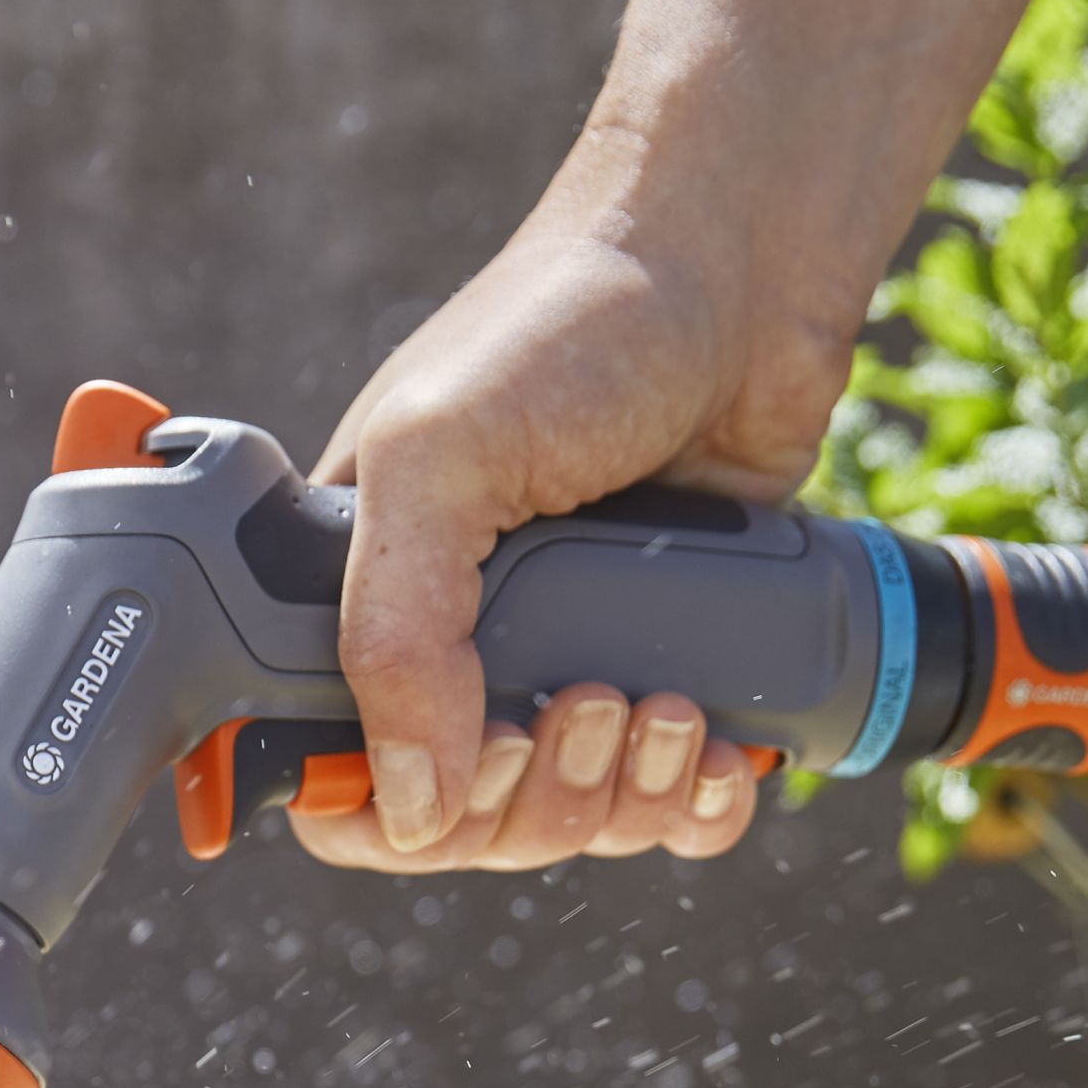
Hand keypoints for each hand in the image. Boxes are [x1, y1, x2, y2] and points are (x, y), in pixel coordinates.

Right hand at [288, 132, 857, 870]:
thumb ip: (395, 632)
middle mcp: (461, 640)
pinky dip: (698, 804)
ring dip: (625, 797)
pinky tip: (723, 754)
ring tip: (672, 707)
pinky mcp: (676, 658)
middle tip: (598, 702)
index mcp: (369, 592)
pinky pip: (671, 801)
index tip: (466, 763)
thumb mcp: (442, 459)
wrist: (747, 265)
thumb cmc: (573, 322)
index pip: (340, 772)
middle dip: (538, 796)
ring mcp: (572, 656)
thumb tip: (408, 806)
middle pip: (465, 821)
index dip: (394, 810)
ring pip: (573, 820)